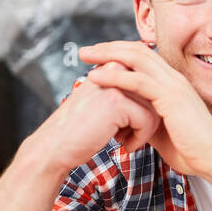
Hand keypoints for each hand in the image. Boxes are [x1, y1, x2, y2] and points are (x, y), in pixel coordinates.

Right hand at [35, 73, 162, 174]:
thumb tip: (155, 92)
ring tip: (126, 140)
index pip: (149, 83)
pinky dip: (140, 139)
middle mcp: (115, 68)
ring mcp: (116, 83)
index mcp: (112, 64)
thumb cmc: (82, 128)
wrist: (56, 146)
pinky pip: (147, 121)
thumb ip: (125, 90)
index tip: (126, 125)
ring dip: (144, 131)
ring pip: (155, 109)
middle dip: (147, 119)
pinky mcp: (117, 101)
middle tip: (129, 135)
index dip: (145, 108)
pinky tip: (124, 145)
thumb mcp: (104, 101)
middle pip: (155, 95)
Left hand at [77, 41, 211, 179]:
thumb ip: (145, 119)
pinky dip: (114, 77)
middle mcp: (174, 79)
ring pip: (136, 59)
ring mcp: (174, 86)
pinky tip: (96, 77)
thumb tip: (127, 121)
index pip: (144, 57)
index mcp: (173, 84)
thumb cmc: (191, 150)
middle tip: (86, 51)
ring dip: (108, 55)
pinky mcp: (171, 98)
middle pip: (138, 51)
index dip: (120, 54)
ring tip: (86, 56)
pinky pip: (138, 81)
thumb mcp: (161, 129)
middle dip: (109, 48)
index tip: (97, 57)